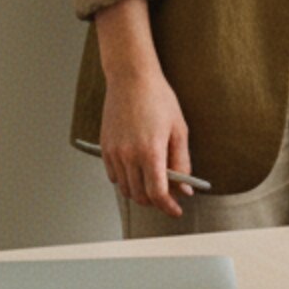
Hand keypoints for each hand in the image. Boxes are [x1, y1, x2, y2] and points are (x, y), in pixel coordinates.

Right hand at [94, 0, 194, 217]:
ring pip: (125, 189)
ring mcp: (114, 153)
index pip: (157, 193)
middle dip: (156, 202)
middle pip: (140, 196)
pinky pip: (113, 176)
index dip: (168, 207)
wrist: (131, 78)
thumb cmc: (159, 99)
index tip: (176, 210)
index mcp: (150, 152)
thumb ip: (182, 162)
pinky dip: (126, 181)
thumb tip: (184, 188)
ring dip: (140, 193)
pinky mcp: (105, 148)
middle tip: (169, 197)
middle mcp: (129, 156)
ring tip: (154, 184)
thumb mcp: (179, 130)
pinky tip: (137, 171)